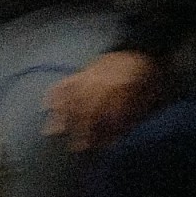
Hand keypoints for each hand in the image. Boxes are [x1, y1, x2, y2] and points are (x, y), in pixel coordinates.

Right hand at [44, 51, 165, 153]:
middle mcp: (102, 81)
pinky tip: (46, 106)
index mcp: (122, 87)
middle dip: (81, 129)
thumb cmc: (147, 78)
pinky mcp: (82, 71)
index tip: (99, 147)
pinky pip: (64, 82)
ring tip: (53, 132)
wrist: (140, 49)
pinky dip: (54, 94)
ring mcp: (89, 75)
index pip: (110, 114)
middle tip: (76, 148)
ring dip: (61, 115)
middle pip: (88, 108)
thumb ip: (132, 117)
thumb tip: (114, 138)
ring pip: (71, 96)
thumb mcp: (149, 97)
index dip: (106, 132)